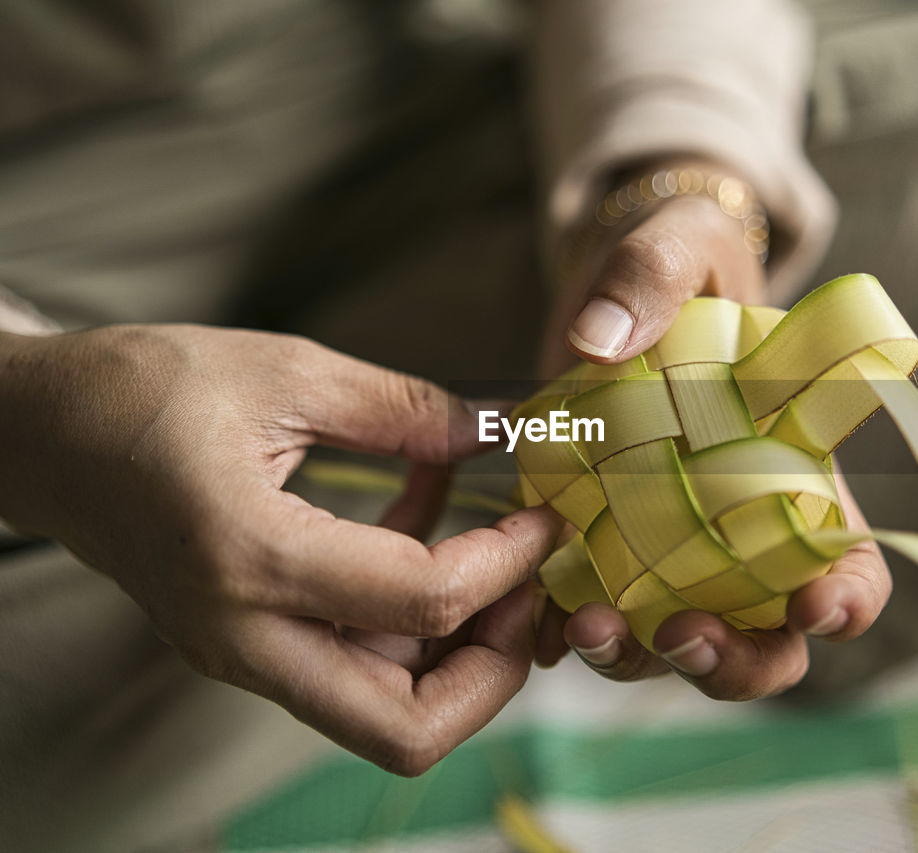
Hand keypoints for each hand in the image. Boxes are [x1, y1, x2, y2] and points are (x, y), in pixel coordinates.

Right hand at [0, 325, 559, 773]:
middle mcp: (245, 634)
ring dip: (460, 655)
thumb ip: (401, 407)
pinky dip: (412, 624)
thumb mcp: (283, 371)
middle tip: (526, 589)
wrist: (43, 435)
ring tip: (495, 560)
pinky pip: (354, 667)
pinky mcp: (248, 645)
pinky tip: (430, 528)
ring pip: (384, 714)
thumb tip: (495, 432)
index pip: (425, 603)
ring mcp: (243, 653)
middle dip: (494, 671)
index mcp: (252, 557)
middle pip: (405, 731)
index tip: (543, 517)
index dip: (509, 564)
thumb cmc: (140, 392)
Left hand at [536, 159, 891, 699]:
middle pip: (768, 639)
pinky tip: (540, 620)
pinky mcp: (602, 548)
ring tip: (589, 627)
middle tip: (683, 635)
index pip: (852, 563)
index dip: (847, 601)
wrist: (610, 287)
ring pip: (678, 645)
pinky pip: (598, 613)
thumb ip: (651, 272)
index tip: (816, 606)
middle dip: (735, 660)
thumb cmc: (677, 260)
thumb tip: (599, 339)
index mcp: (798, 473)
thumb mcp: (680, 240)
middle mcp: (743, 534)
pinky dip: (571, 632)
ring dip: (641, 658)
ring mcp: (671, 552)